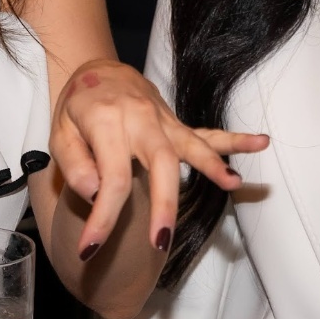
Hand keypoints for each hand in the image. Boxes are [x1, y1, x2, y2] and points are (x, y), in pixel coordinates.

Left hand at [49, 59, 268, 258]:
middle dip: (164, 205)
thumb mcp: (59, 132)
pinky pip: (207, 135)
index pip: (111, 178)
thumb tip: (95, 193)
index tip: (91, 248)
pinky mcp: (176, 125)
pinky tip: (260, 142)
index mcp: (106, 123)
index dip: (103, 218)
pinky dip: (234, 140)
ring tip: (234, 184)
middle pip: (160, 164)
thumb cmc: (78, 107)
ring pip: (192, 146)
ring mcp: (164, 121)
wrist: (100, 70)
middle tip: (161, 242)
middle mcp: (141, 120)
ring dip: (213, 166)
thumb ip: (74, 163)